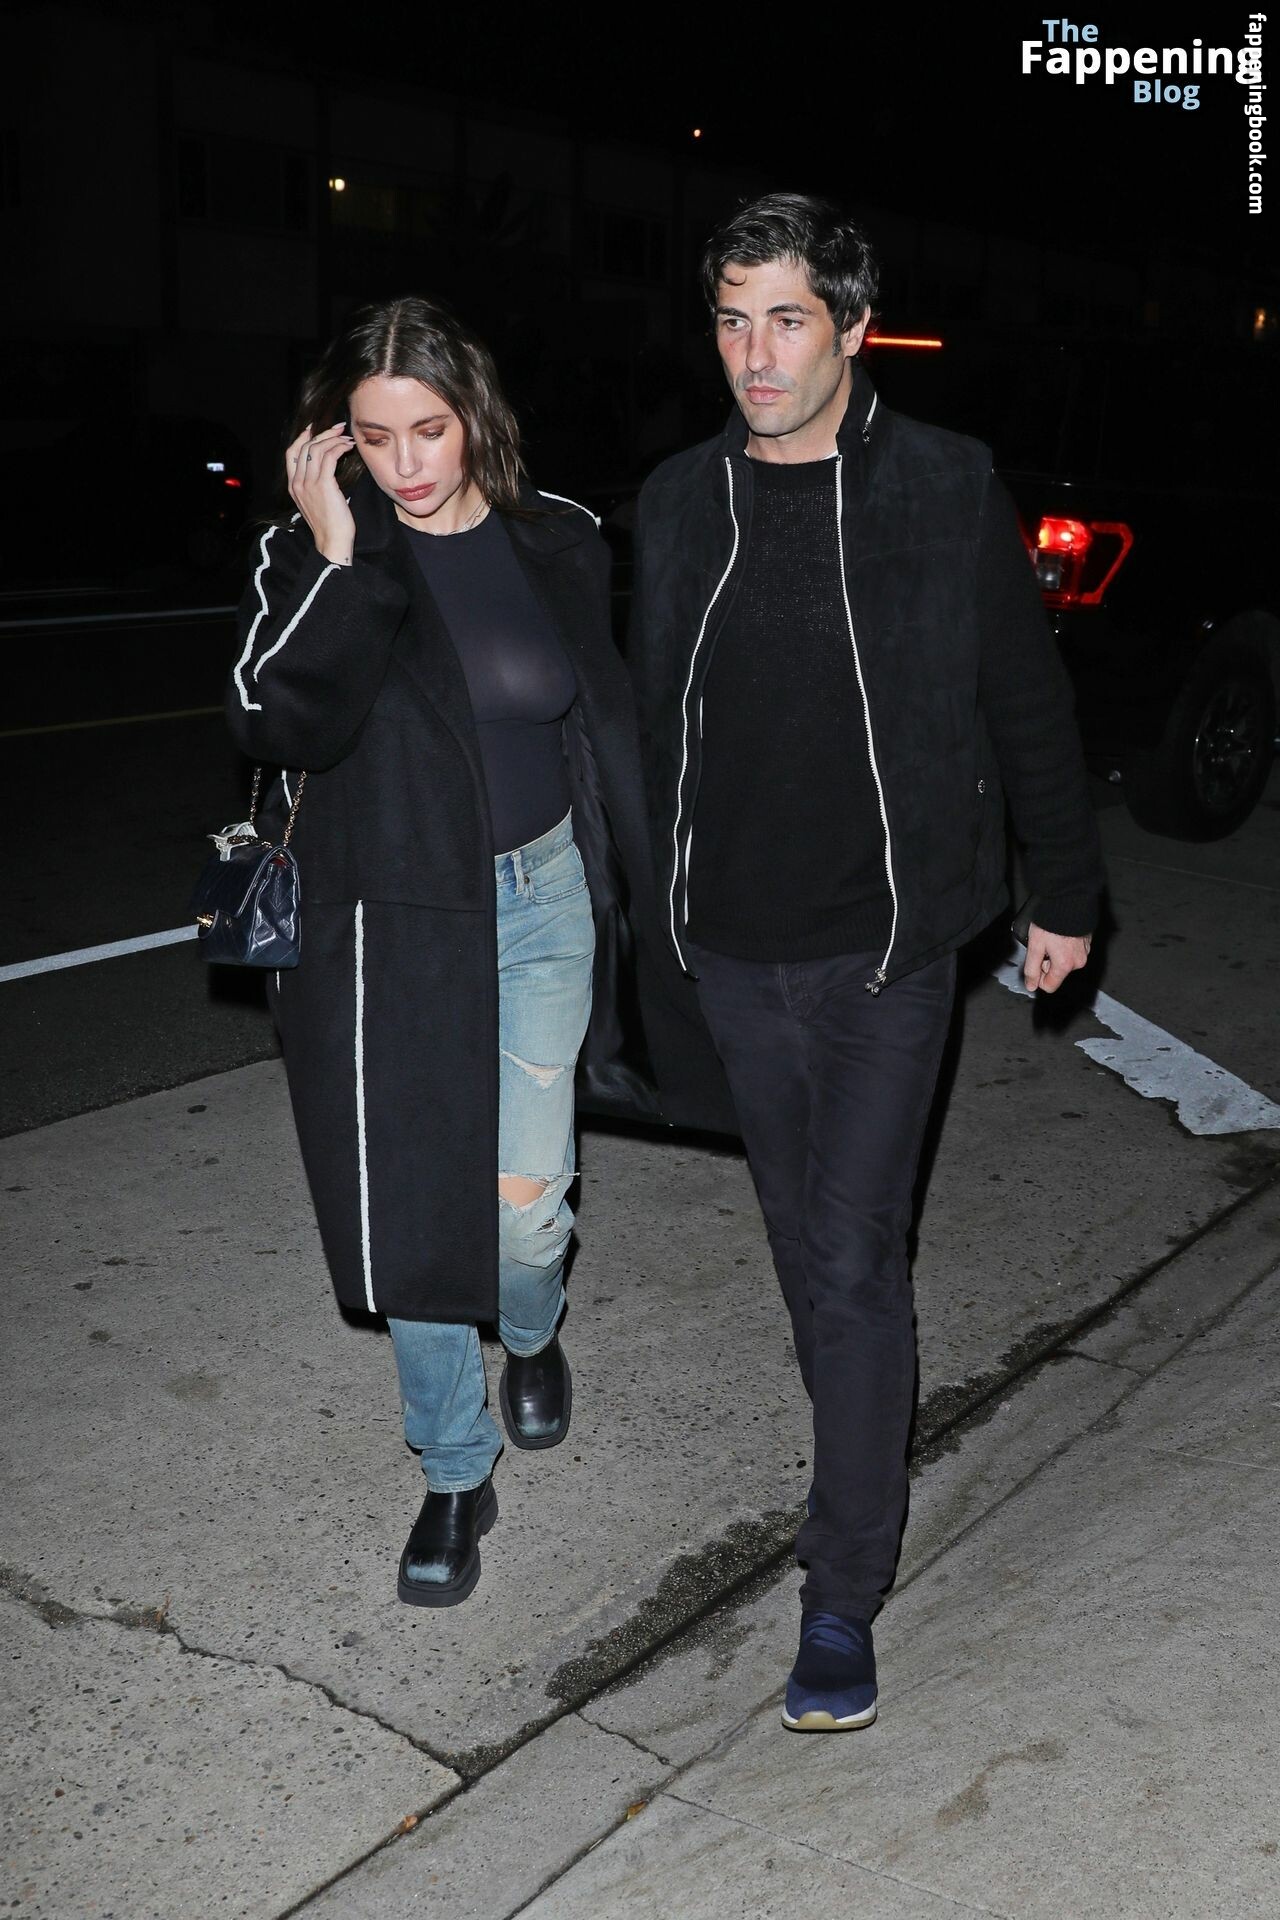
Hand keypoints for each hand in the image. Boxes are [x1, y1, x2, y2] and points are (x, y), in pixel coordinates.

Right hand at [286, 422, 355, 563]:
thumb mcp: (317, 502)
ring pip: (316, 449)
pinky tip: (348, 447)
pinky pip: (329, 457)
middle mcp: (297, 483)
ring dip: (333, 439)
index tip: (314, 428)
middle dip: (322, 433)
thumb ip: (316, 485)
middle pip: (304, 446)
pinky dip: (339, 448)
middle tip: (338, 428)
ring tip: (347, 438)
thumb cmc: (330, 525)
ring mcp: (308, 483)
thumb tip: (329, 466)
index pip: (291, 453)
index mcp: (293, 486)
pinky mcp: (323, 485)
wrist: (332, 542)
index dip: (301, 437)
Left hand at [1024, 924, 1091, 992]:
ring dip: (1056, 954)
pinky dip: (1065, 946)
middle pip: (1057, 973)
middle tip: (1043, 945)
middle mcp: (1078, 962)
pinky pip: (1073, 952)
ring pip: (1065, 962)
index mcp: (1065, 965)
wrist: (1068, 901)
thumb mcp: (1035, 946)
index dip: (1038, 977)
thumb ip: (1032, 968)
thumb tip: (1031, 986)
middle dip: (1047, 962)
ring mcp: (1085, 952)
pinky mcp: (1087, 942)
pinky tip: (1060, 934)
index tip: (1035, 961)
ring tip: (1051, 938)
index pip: (1050, 986)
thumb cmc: (1050, 923)